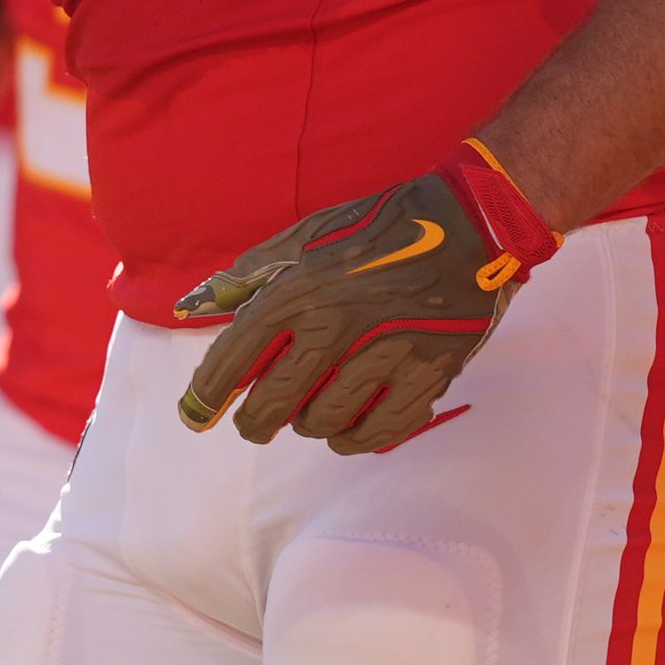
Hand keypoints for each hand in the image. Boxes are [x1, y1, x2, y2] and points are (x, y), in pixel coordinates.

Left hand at [175, 139, 560, 454]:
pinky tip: (347, 431)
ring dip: (308, 425)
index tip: (195, 413)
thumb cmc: (378, 227)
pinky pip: (379, 431)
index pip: (236, 356)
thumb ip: (248, 274)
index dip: (208, 393)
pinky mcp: (428, 375)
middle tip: (253, 426)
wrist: (468, 226)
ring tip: (309, 414)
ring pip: (324, 422)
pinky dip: (355, 439)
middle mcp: (337, 326)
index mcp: (300, 289)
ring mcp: (385, 354)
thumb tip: (196, 306)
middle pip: (275, 403)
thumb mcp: (304, 235)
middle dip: (255, 422)